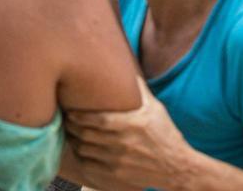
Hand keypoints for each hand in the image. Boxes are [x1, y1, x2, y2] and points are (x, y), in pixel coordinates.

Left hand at [68, 77, 194, 190]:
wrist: (175, 165)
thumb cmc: (165, 133)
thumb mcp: (155, 108)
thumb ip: (140, 90)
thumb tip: (130, 70)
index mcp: (132, 124)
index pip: (97, 119)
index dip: (80, 116)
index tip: (71, 111)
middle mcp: (123, 142)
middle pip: (87, 135)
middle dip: (72, 127)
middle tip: (67, 120)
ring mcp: (119, 160)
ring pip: (85, 150)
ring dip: (75, 141)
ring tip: (72, 134)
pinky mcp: (116, 173)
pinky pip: (90, 165)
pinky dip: (81, 157)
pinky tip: (80, 150)